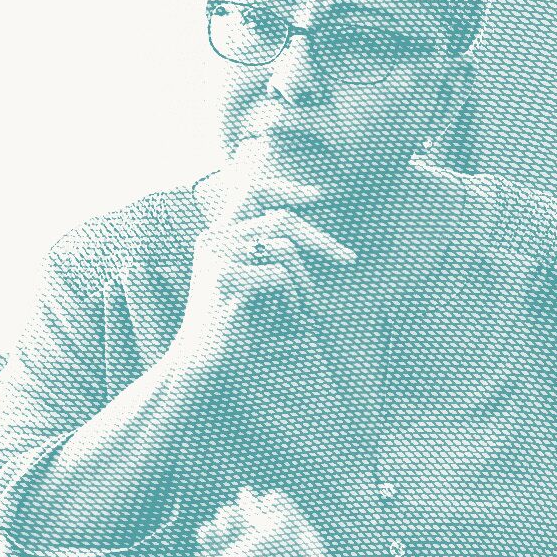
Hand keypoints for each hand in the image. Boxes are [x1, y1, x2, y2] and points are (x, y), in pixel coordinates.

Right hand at [168, 140, 355, 377]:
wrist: (207, 367)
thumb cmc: (239, 329)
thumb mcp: (259, 286)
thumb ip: (275, 257)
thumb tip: (317, 239)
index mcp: (218, 236)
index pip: (251, 192)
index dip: (285, 189)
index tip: (318, 196)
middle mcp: (214, 240)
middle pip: (282, 221)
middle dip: (322, 240)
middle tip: (349, 259)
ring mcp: (218, 257)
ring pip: (286, 251)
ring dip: (304, 285)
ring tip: (301, 312)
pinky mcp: (226, 279)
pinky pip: (280, 277)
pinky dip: (292, 300)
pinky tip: (285, 321)